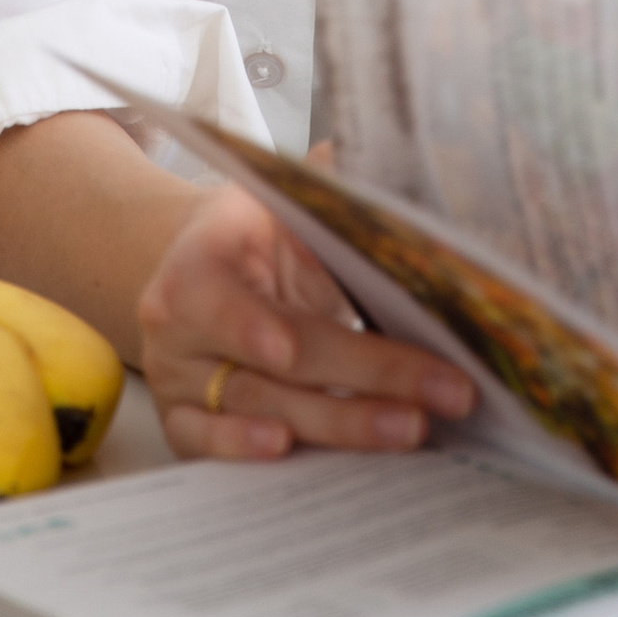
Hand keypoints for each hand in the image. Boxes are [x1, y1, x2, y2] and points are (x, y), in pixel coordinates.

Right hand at [139, 179, 477, 460]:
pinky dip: (245, 453)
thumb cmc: (262, 232)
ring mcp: (178, 377)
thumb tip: (408, 163)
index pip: (221, 296)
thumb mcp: (287, 201)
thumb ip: (336, 192)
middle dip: (363, 375)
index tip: (289, 348)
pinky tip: (292, 454)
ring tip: (410, 427)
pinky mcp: (183, 422)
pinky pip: (209, 447)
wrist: (209, 262)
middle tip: (440, 391)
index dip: (253, 325)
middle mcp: (176, 324)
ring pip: (260, 410)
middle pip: (271, 363)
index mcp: (199, 257)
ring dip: (341, 424)